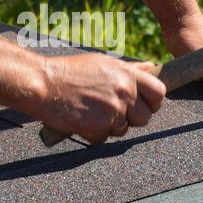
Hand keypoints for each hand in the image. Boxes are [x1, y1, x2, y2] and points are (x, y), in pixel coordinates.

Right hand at [38, 54, 166, 144]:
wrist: (43, 84)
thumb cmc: (69, 72)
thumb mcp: (102, 63)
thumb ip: (129, 69)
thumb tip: (151, 67)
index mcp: (127, 74)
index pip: (159, 92)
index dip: (153, 103)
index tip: (143, 105)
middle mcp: (124, 91)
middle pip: (144, 117)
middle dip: (130, 118)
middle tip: (111, 112)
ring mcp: (113, 110)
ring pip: (123, 130)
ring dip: (109, 126)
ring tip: (91, 112)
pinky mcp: (99, 126)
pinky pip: (104, 138)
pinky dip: (92, 134)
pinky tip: (81, 120)